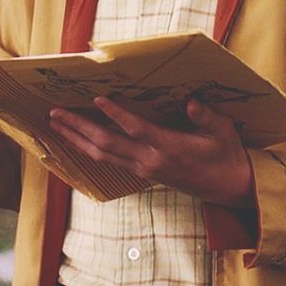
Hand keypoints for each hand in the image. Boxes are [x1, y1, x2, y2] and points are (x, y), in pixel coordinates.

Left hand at [50, 97, 254, 207]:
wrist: (229, 187)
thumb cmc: (226, 154)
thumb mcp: (222, 131)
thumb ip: (205, 116)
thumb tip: (192, 102)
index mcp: (169, 147)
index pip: (136, 129)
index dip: (116, 113)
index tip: (97, 98)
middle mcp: (150, 160)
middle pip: (107, 143)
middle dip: (79, 127)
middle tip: (56, 112)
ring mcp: (144, 169)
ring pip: (102, 155)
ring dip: (77, 139)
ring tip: (57, 124)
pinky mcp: (143, 173)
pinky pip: (110, 161)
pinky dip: (89, 150)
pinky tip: (77, 141)